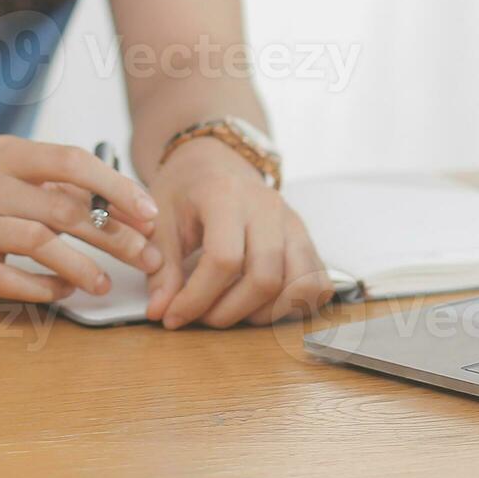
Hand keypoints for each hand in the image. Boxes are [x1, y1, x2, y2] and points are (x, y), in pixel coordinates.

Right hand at [0, 136, 163, 302]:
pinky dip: (47, 287)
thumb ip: (72, 190)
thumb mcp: (24, 179)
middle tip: (146, 256)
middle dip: (112, 235)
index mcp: (6, 153)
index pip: (71, 162)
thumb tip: (139, 214)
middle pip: (62, 208)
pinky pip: (14, 280)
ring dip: (83, 267)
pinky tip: (67, 290)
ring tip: (106, 284)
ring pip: (40, 243)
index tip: (149, 214)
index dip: (116, 188)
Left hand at [145, 140, 333, 327]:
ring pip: (299, 285)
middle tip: (202, 317)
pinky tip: (263, 305)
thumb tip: (161, 312)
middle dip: (230, 312)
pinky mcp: (307, 239)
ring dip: (265, 313)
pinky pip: (318, 282)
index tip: (173, 316)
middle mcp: (268, 208)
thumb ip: (161, 267)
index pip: (223, 261)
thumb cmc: (185, 190)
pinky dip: (296, 305)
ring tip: (233, 311)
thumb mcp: (160, 220)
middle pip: (265, 278)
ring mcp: (293, 223)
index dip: (197, 298)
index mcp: (227, 197)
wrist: (213, 160)